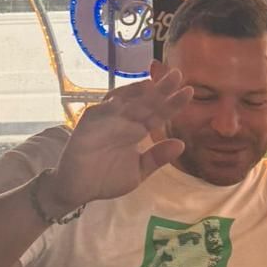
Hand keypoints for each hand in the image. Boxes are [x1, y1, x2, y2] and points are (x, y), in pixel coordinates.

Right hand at [42, 69, 191, 214]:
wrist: (78, 190)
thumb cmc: (107, 179)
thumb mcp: (138, 170)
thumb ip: (157, 158)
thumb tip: (181, 144)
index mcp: (137, 129)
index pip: (159, 113)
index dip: (173, 103)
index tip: (189, 91)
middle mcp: (124, 120)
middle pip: (145, 101)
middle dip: (160, 89)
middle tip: (177, 75)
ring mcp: (106, 120)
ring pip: (123, 100)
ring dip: (135, 91)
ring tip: (152, 84)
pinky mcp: (88, 124)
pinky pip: (99, 111)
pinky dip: (109, 105)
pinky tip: (121, 101)